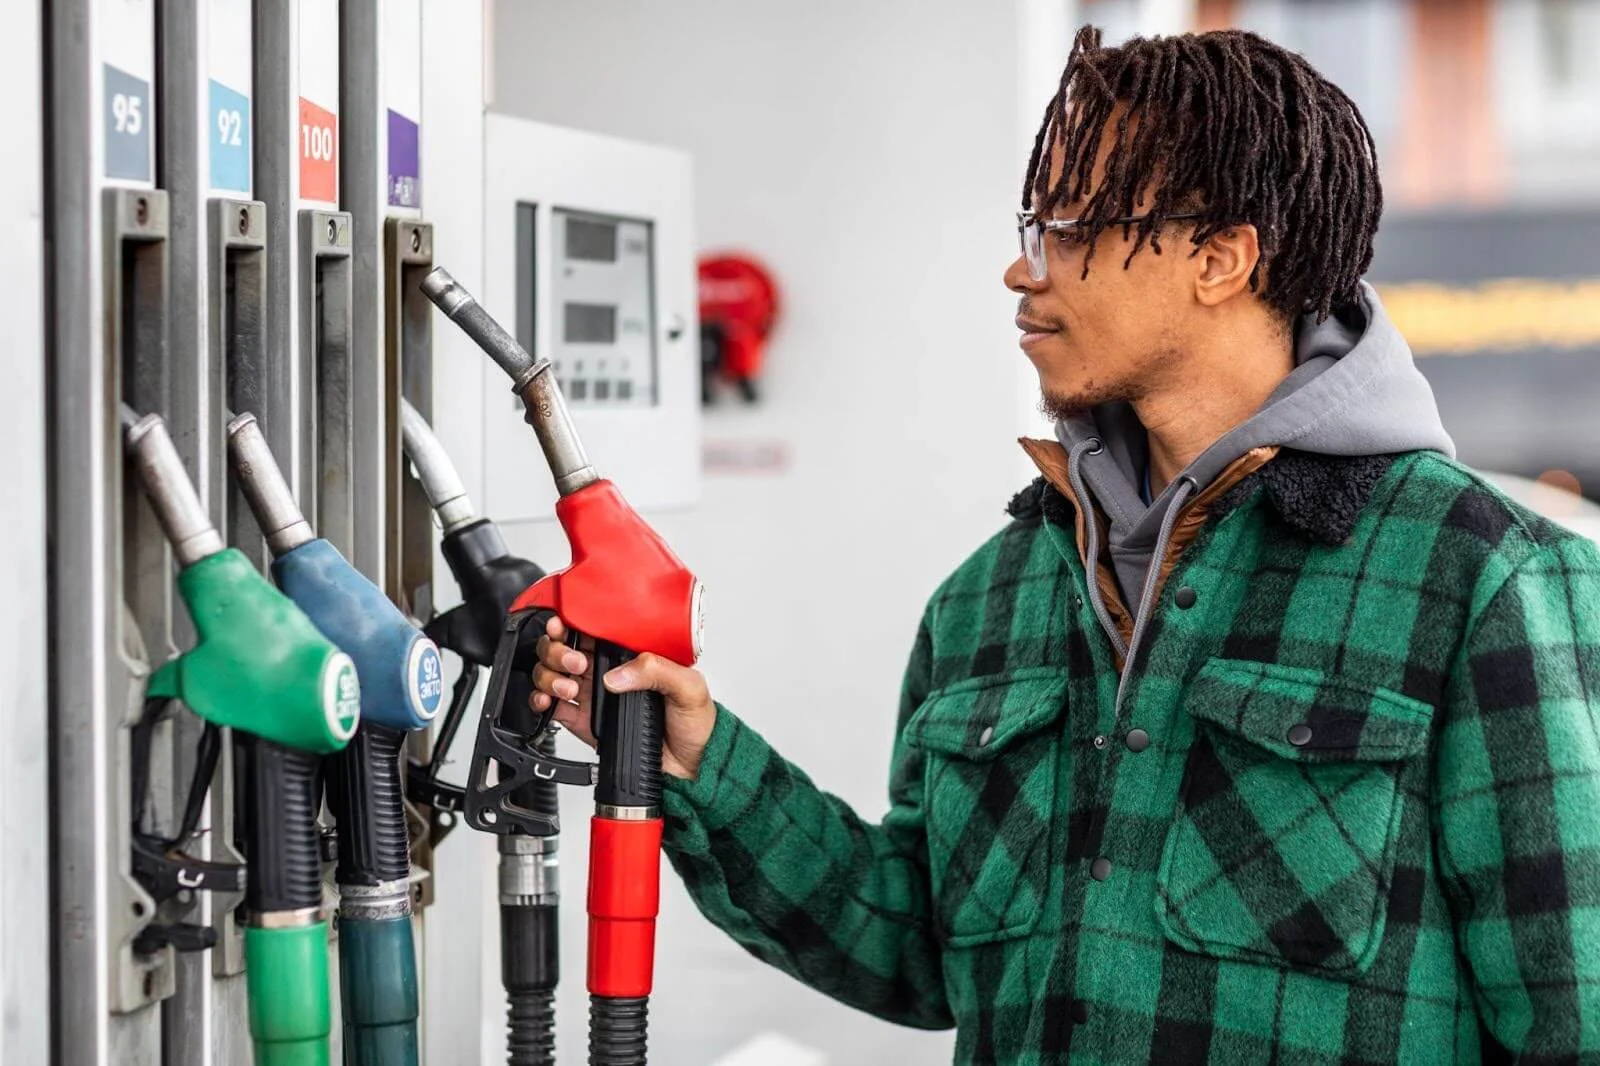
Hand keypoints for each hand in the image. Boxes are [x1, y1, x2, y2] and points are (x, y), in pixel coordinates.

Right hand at [530, 615, 716, 779]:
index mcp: (630, 654)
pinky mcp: (582, 720)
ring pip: (550, 672)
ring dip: (549, 676)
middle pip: (562, 647)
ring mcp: (592, 694)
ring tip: (569, 689)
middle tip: (577, 665)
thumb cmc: (695, 721)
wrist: (690, 766)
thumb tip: (618, 675)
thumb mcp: (688, 687)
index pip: (592, 628)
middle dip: (557, 651)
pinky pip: (550, 705)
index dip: (569, 621)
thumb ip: (656, 671)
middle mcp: (607, 670)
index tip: (562, 624)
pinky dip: (540, 700)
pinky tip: (550, 701)